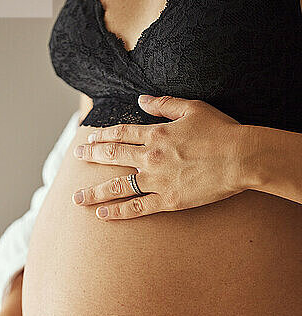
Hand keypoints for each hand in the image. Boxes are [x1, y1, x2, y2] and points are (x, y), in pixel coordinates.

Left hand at [72, 94, 248, 218]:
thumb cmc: (221, 131)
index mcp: (156, 133)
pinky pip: (137, 208)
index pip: (120, 133)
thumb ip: (163, 104)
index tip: (88, 138)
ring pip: (118, 186)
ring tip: (77, 197)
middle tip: (75, 157)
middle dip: (90, 156)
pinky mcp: (167, 201)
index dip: (102, 135)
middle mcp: (151, 157)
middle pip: (112, 156)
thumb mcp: (193, 108)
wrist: (241, 158)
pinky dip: (118, 212)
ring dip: (95, 192)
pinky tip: (102, 215)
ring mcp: (157, 180)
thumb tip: (140, 100)